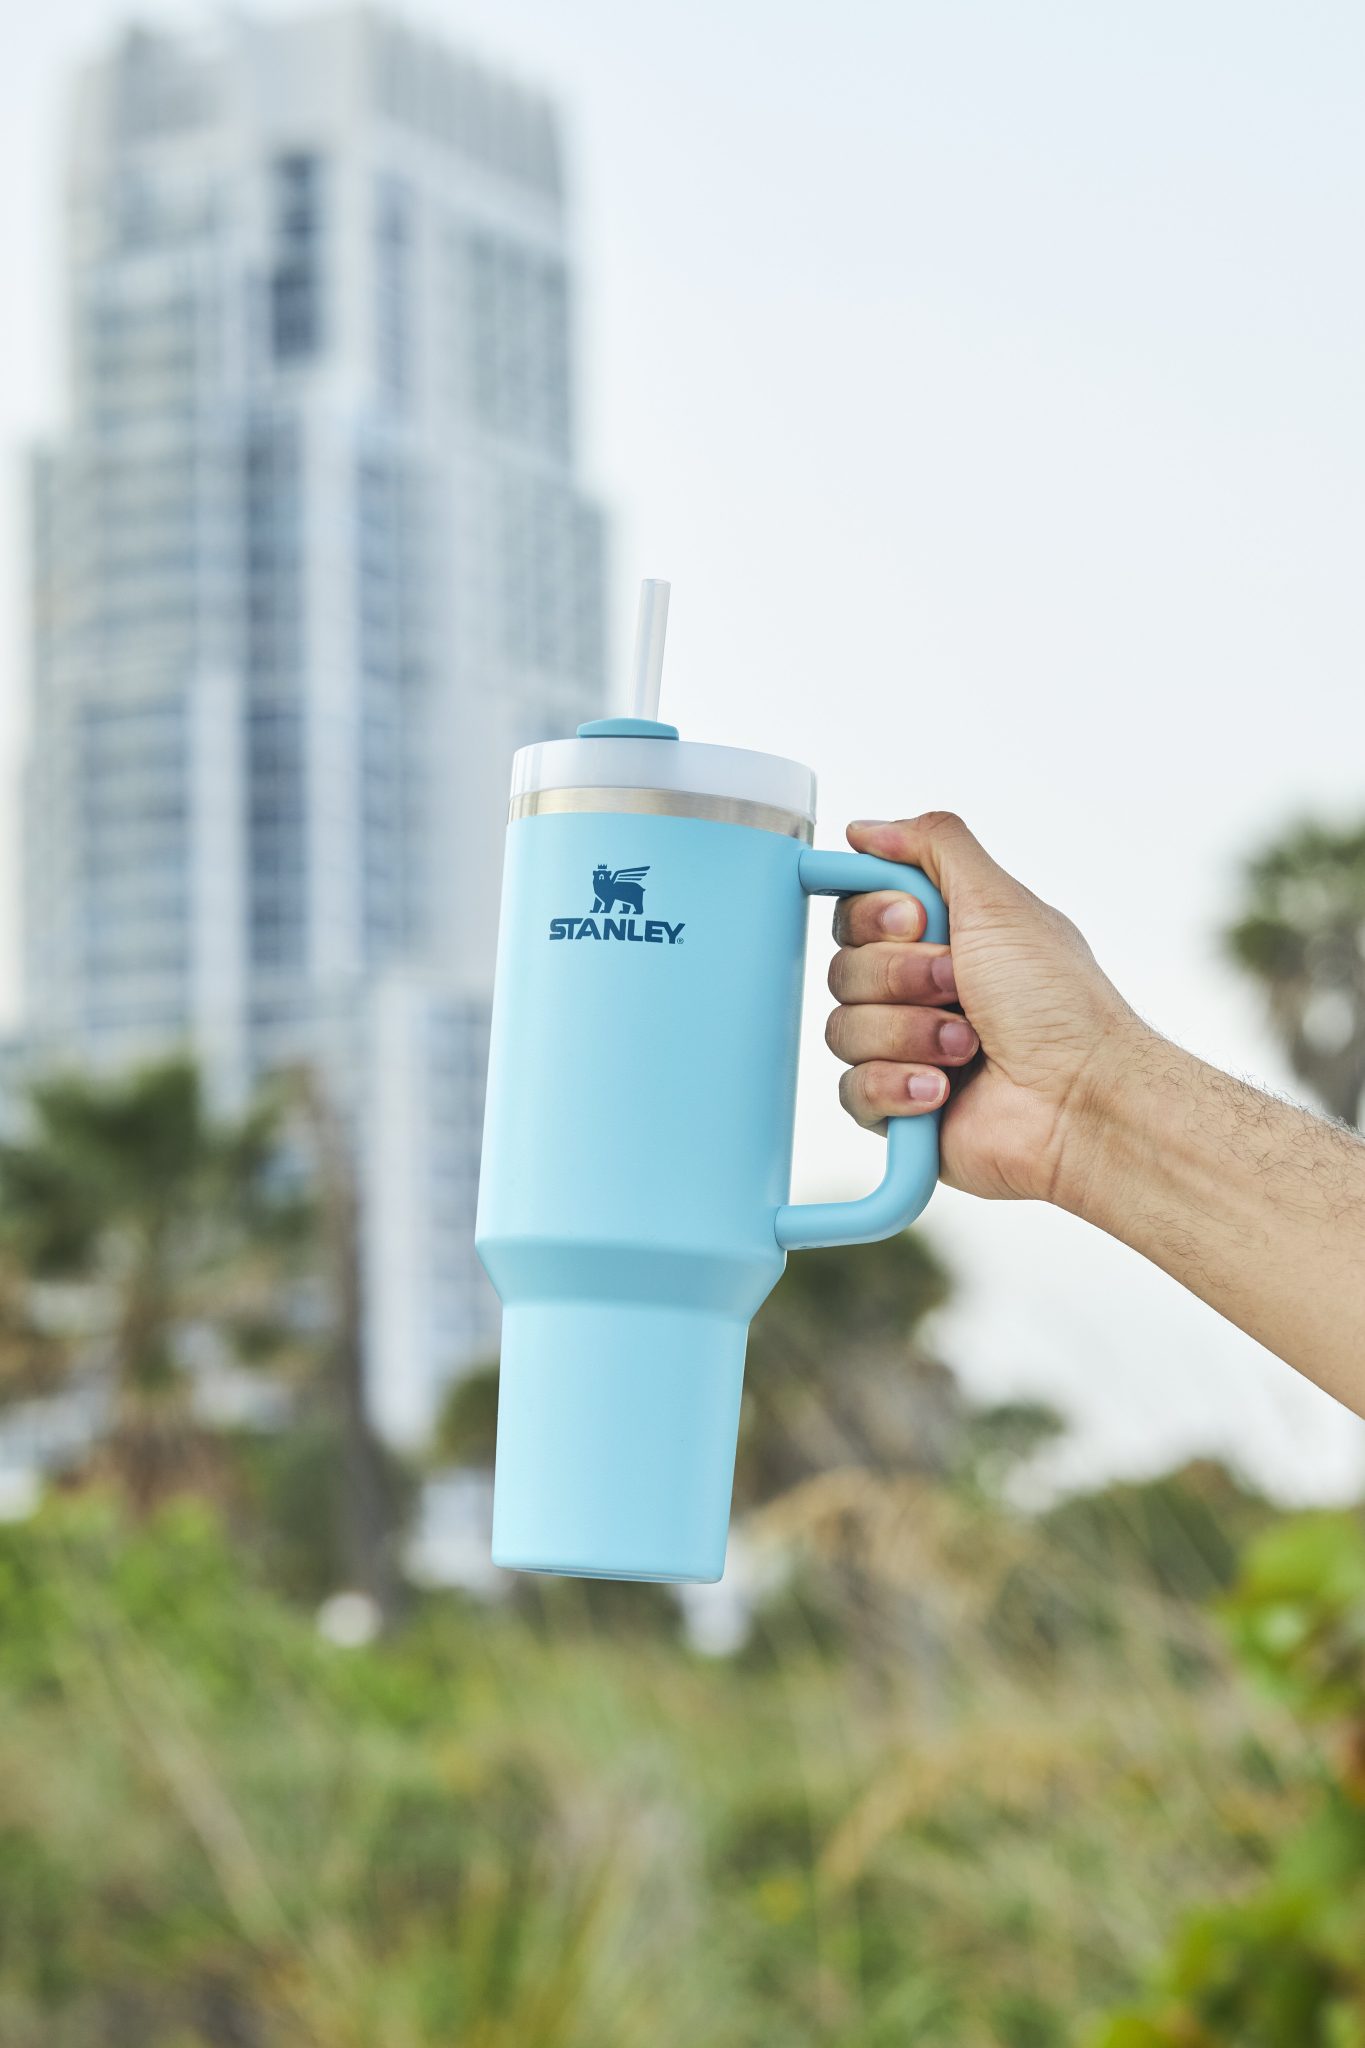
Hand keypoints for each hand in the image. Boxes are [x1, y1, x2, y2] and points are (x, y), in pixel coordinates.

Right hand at [826, 813, 1147, 1203]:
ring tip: (968, 1047)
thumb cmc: (1060, 1006)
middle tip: (959, 987)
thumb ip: (933, 846)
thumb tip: (867, 829)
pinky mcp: (899, 1108)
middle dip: (902, 978)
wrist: (1082, 1099)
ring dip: (910, 1034)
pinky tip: (942, 1089)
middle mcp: (919, 991)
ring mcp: (907, 1050)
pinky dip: (898, 1086)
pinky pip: (852, 1091)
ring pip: (843, 1031)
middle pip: (843, 970)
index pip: (857, 913)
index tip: (914, 922)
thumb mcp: (1000, 901)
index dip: (873, 916)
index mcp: (942, 939)